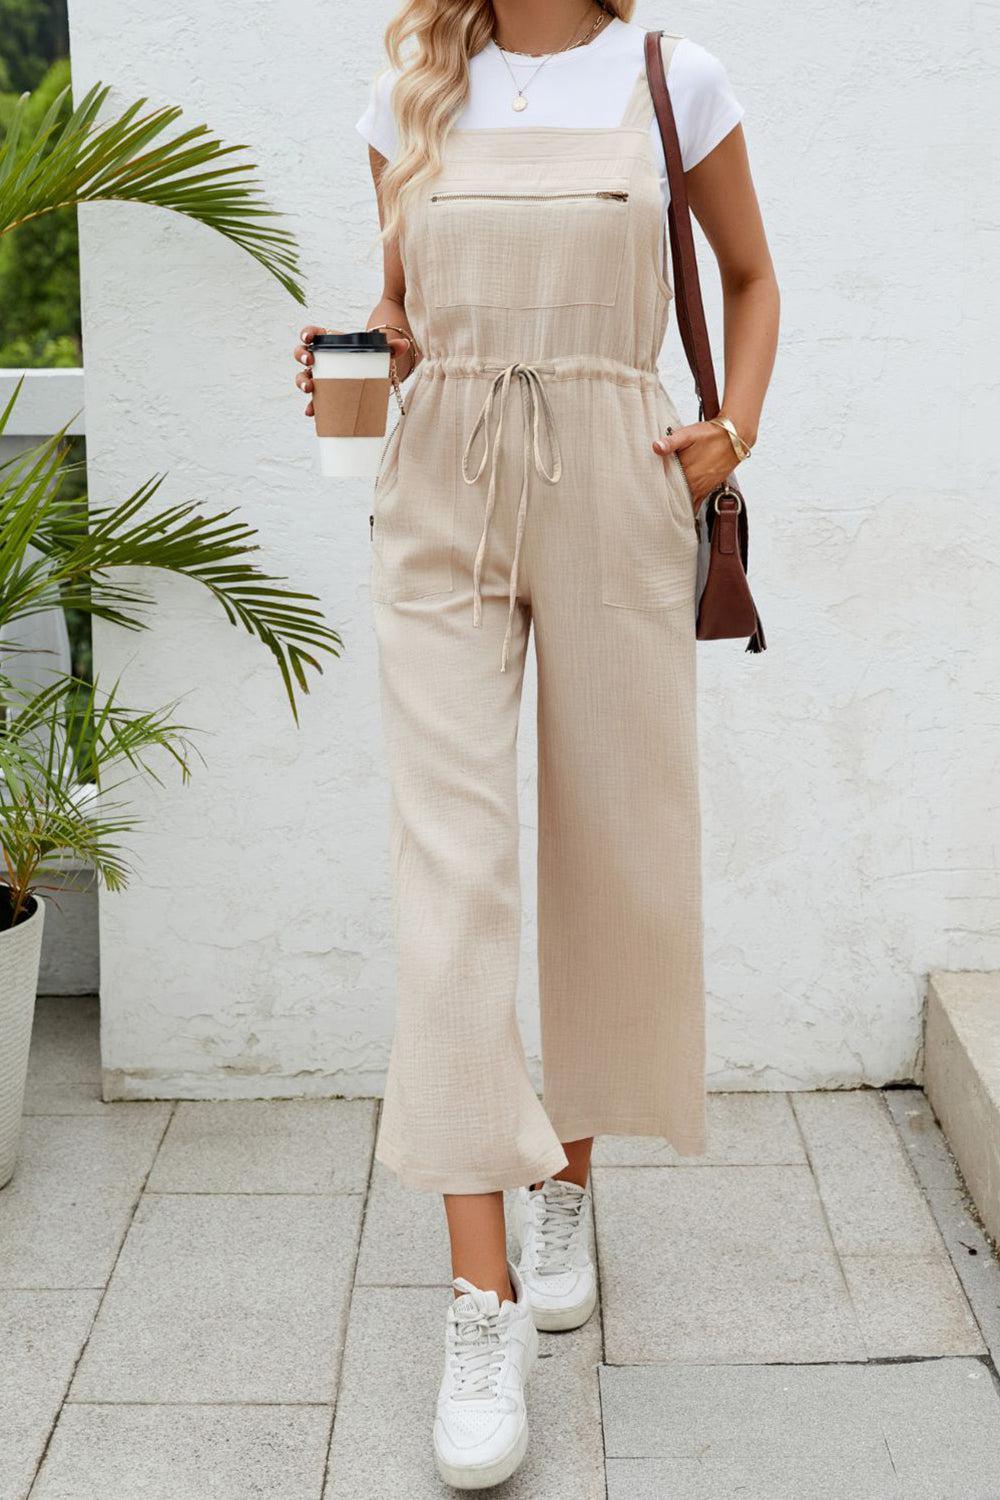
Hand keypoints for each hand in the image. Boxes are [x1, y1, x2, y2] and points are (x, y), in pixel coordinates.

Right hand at [294, 325, 413, 417]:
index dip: (306, 334)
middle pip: (303, 355)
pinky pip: (314, 401)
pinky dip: (312, 407)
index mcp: (330, 344)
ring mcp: (322, 378)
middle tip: (309, 362)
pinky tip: (311, 412)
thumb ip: (391, 347)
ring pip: (304, 377)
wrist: (374, 378)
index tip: (308, 339)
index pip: (312, 335)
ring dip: (302, 382)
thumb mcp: (381, 353)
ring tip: (309, 388)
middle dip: (302, 357)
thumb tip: (405, 344)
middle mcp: (322, 361)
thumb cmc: (373, 360)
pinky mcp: (326, 396)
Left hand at [652, 421, 736, 510]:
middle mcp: (696, 485)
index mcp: (688, 473)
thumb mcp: (688, 434)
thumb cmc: (711, 434)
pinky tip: (681, 505)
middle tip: (653, 503)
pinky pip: (697, 502)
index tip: (649, 494)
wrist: (735, 436)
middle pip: (676, 499)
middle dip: (665, 501)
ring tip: (665, 507)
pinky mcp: (709, 488)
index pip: (667, 490)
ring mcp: (703, 488)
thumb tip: (656, 447)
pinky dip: (689, 504)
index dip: (656, 492)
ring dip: (677, 504)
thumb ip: (671, 442)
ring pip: (687, 503)